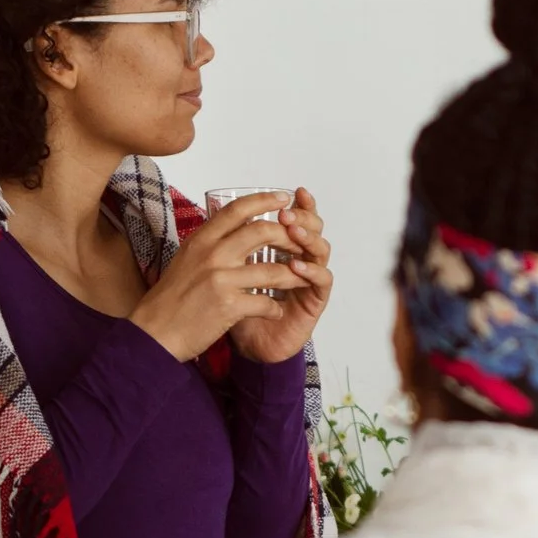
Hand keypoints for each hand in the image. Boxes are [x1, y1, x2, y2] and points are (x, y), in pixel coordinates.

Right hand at [128, 191, 313, 363]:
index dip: (264, 200)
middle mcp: (211, 254)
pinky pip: (266, 302)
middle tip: (300, 244)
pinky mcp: (228, 306)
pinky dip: (275, 308)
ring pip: (273, 271)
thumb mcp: (185, 260)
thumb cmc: (169, 300)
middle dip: (289, 237)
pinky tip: (276, 311)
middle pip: (262, 232)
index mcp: (201, 240)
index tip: (283, 199)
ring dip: (293, 276)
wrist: (153, 333)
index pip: (237, 209)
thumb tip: (232, 229)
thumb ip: (209, 244)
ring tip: (301, 279)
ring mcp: (221, 279)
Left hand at [226, 190, 333, 363]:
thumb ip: (231, 242)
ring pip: (321, 251)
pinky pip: (322, 281)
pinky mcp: (314, 302)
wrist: (244, 345)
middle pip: (314, 229)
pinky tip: (298, 266)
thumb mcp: (230, 270)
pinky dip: (312, 271)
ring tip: (293, 232)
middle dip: (303, 217)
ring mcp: (309, 281)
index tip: (292, 192)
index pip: (297, 220)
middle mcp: (300, 260)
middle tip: (286, 214)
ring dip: (308, 239)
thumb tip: (215, 206)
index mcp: (283, 249)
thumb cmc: (238, 307)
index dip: (299, 205)